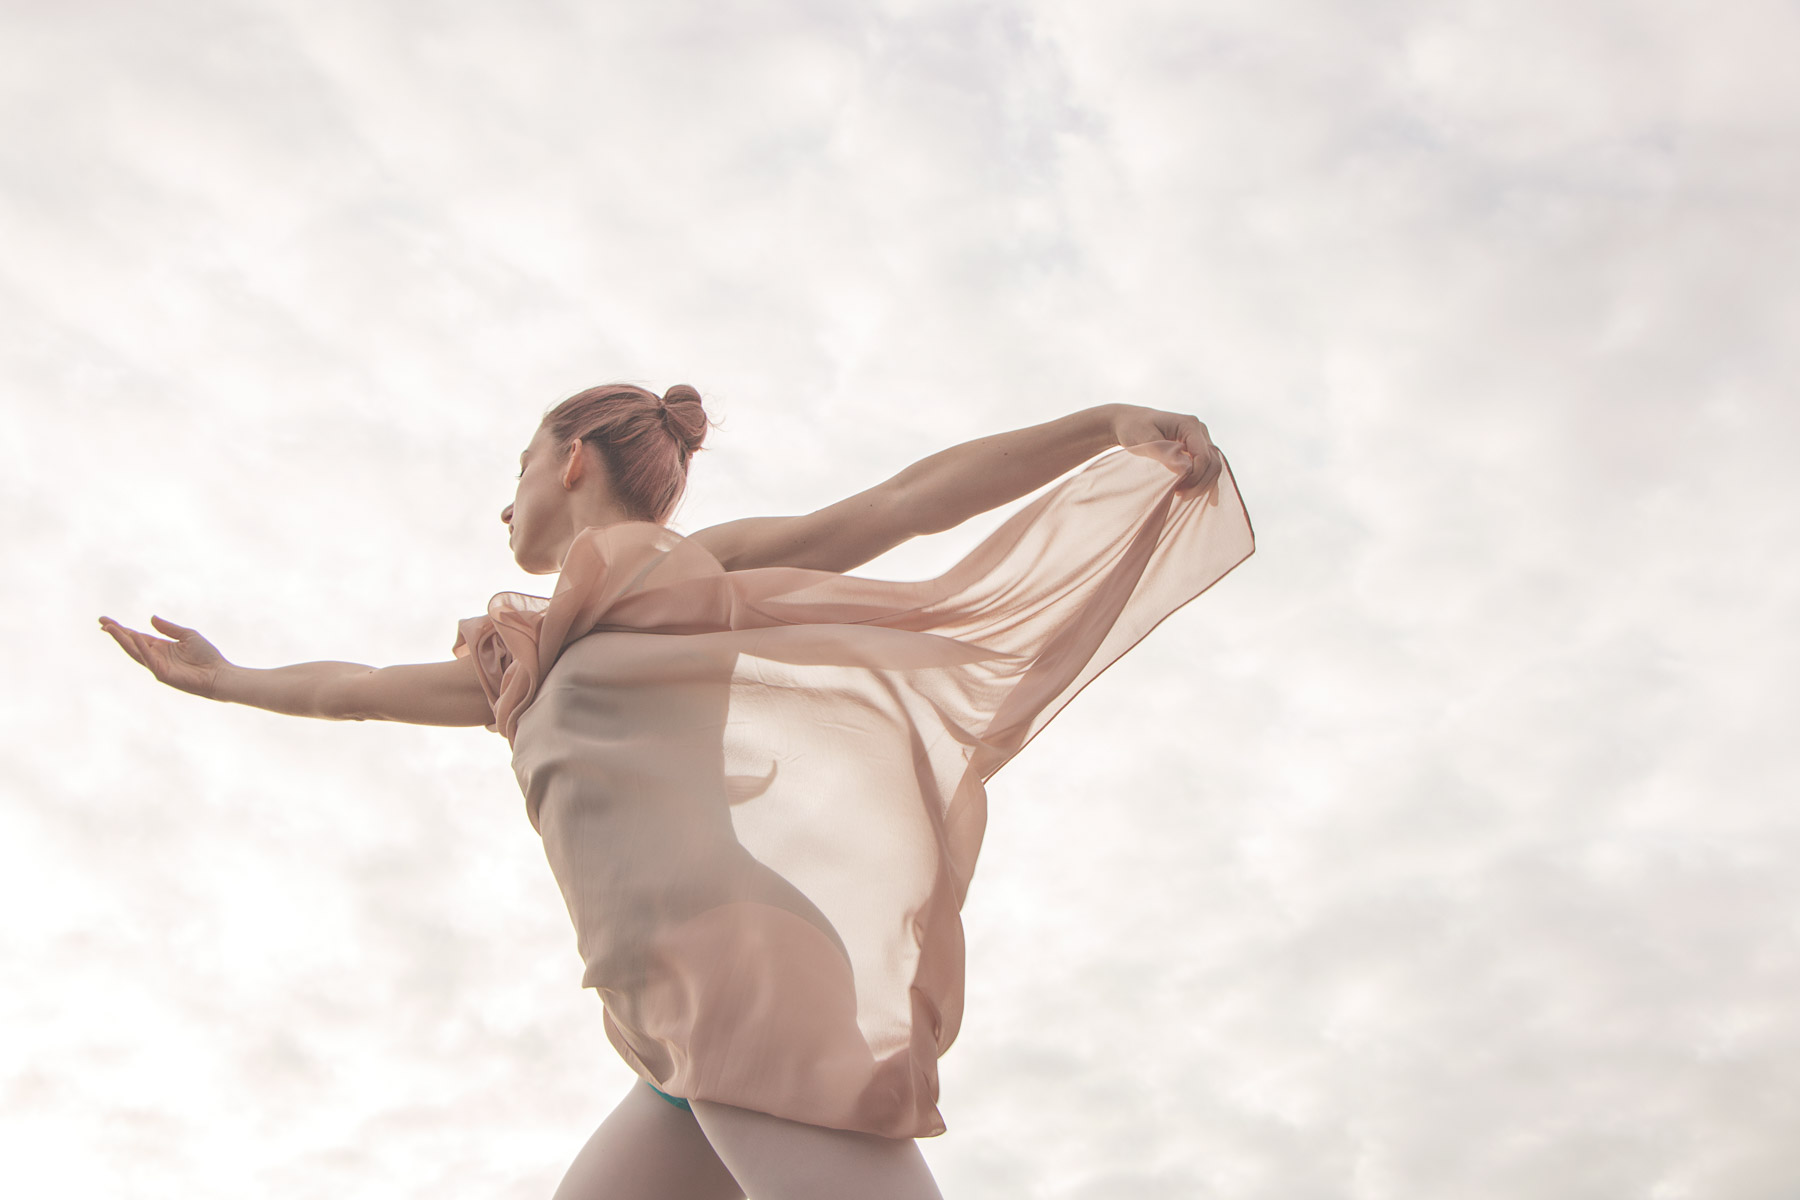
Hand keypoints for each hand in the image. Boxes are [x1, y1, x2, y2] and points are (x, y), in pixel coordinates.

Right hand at [99, 615, 227, 698]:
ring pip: (135, 651)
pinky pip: (148, 659)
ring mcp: (157, 666)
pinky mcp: (162, 674)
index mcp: (161, 648)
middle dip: (116, 633)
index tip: (105, 621)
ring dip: (122, 639)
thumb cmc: (207, 656)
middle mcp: (156, 657)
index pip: (137, 637)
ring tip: (110, 627)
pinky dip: (141, 648)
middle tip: (101, 622)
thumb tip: (151, 618)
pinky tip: (134, 637)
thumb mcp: (187, 635)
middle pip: (131, 643)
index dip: (122, 629)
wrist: (219, 674)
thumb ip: (169, 628)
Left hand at [1109, 404, 1221, 491]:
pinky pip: (1207, 466)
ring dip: (1201, 483)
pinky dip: (1202, 480)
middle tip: (1179, 495)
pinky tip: (1193, 493)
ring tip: (1181, 494)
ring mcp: (1200, 439)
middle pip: (1213, 462)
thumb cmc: (1134, 429)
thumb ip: (1165, 454)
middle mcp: (1199, 430)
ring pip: (1213, 466)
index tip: (1177, 490)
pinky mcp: (1197, 448)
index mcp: (1189, 424)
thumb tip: (1187, 469)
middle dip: (1199, 482)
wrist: (1130, 422)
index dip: (1195, 476)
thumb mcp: (1144, 440)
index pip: (1203, 456)